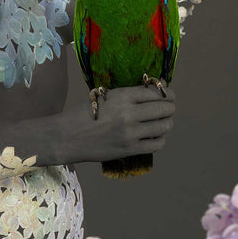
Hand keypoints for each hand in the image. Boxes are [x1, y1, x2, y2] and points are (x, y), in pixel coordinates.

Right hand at [49, 85, 175, 164]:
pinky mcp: (130, 149)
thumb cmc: (85, 113)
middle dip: (169, 106)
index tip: (168, 93)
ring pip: (165, 126)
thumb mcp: (106, 96)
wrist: (68, 137)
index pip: (157, 92)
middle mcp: (130, 114)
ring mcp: (131, 133)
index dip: (167, 92)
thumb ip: (131, 94)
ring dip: (167, 122)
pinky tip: (153, 135)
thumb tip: (157, 88)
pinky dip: (160, 138)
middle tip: (167, 107)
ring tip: (161, 121)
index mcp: (123, 96)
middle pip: (165, 108)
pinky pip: (157, 144)